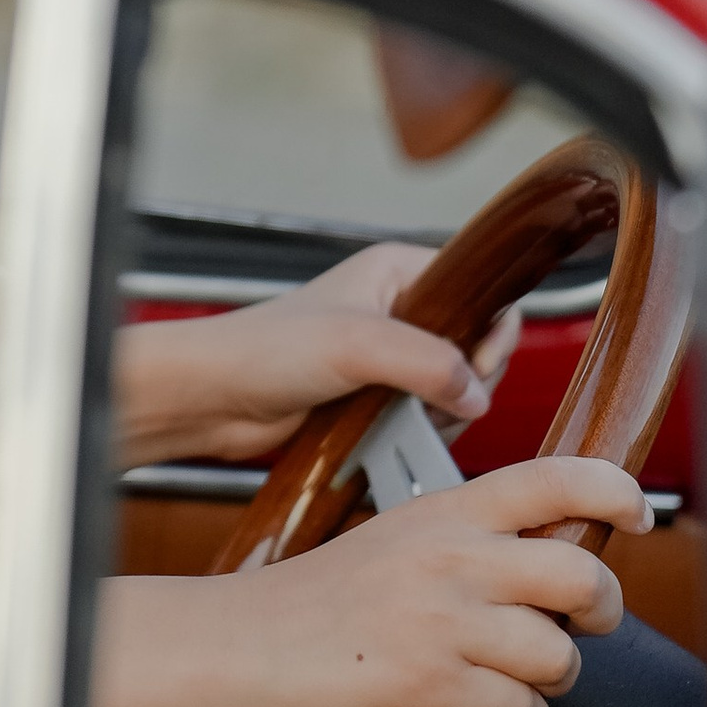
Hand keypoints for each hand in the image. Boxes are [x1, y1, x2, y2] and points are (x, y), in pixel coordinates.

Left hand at [112, 243, 517, 470]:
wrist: (215, 396)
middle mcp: (398, 309)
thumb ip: (428, 363)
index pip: (480, 293)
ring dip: (440, 412)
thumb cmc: (267, 349)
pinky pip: (422, 416)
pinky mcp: (373, 396)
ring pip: (452, 388)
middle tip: (430, 400)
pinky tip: (391, 435)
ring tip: (401, 418)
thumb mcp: (356, 344)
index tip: (478, 367)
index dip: (491, 333)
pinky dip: (418, 430)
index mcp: (398, 272)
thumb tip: (476, 394)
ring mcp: (387, 355)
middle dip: (464, 382)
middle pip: (473, 347)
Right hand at [202, 458, 644, 706]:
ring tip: (520, 679)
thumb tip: (545, 560)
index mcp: (442, 511)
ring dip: (553, 679)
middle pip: (581, 576)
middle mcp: (448, 557)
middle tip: (587, 624)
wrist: (236, 642)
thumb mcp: (392, 538)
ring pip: (558, 654)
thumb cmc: (311, 599)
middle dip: (603, 611)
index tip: (636, 512)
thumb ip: (465, 540)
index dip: (615, 490)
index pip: (553, 478)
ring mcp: (439, 621)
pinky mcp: (427, 683)